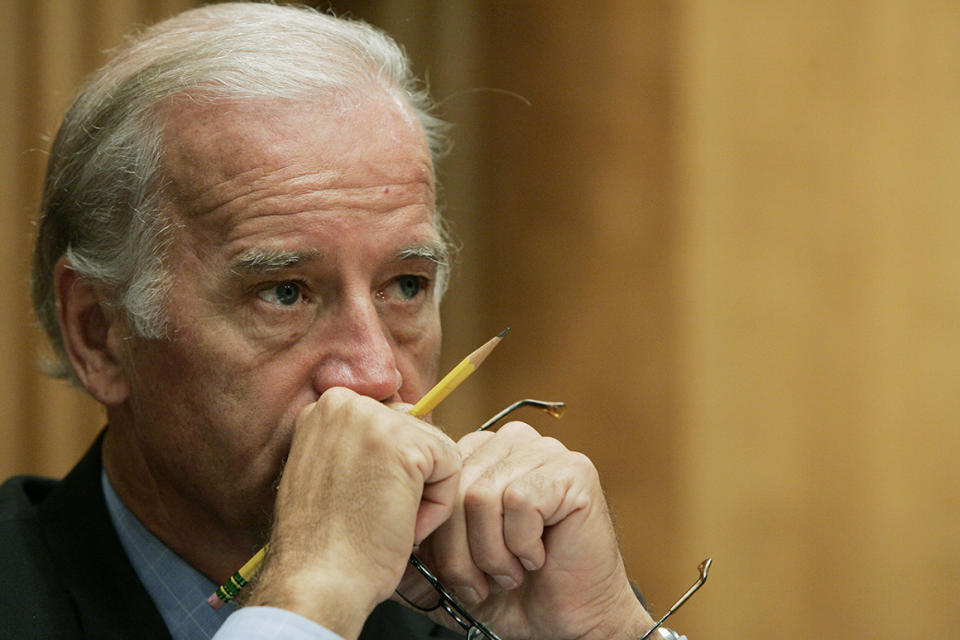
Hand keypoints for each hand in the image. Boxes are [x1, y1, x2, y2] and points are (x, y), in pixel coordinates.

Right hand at [249, 387, 460, 639]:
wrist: (317, 583)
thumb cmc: (323, 545)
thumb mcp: (330, 473)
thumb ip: (357, 445)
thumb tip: (404, 437)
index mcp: (323, 408)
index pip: (389, 423)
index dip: (389, 470)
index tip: (362, 501)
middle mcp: (343, 402)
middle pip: (414, 430)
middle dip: (408, 478)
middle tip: (375, 515)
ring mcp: (373, 418)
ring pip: (434, 450)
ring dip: (423, 495)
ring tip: (385, 522)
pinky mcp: (405, 444)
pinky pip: (450, 467)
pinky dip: (437, 507)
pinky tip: (403, 526)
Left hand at [400, 421, 653, 639]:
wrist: (570, 623)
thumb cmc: (512, 593)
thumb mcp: (447, 570)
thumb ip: (411, 550)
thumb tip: (366, 540)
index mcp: (480, 453)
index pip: (433, 475)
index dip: (436, 532)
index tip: (455, 572)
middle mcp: (511, 442)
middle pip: (453, 488)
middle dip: (460, 552)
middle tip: (483, 582)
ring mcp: (545, 452)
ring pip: (481, 496)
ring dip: (492, 554)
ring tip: (511, 572)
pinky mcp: (573, 472)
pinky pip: (518, 503)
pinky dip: (522, 546)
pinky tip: (538, 558)